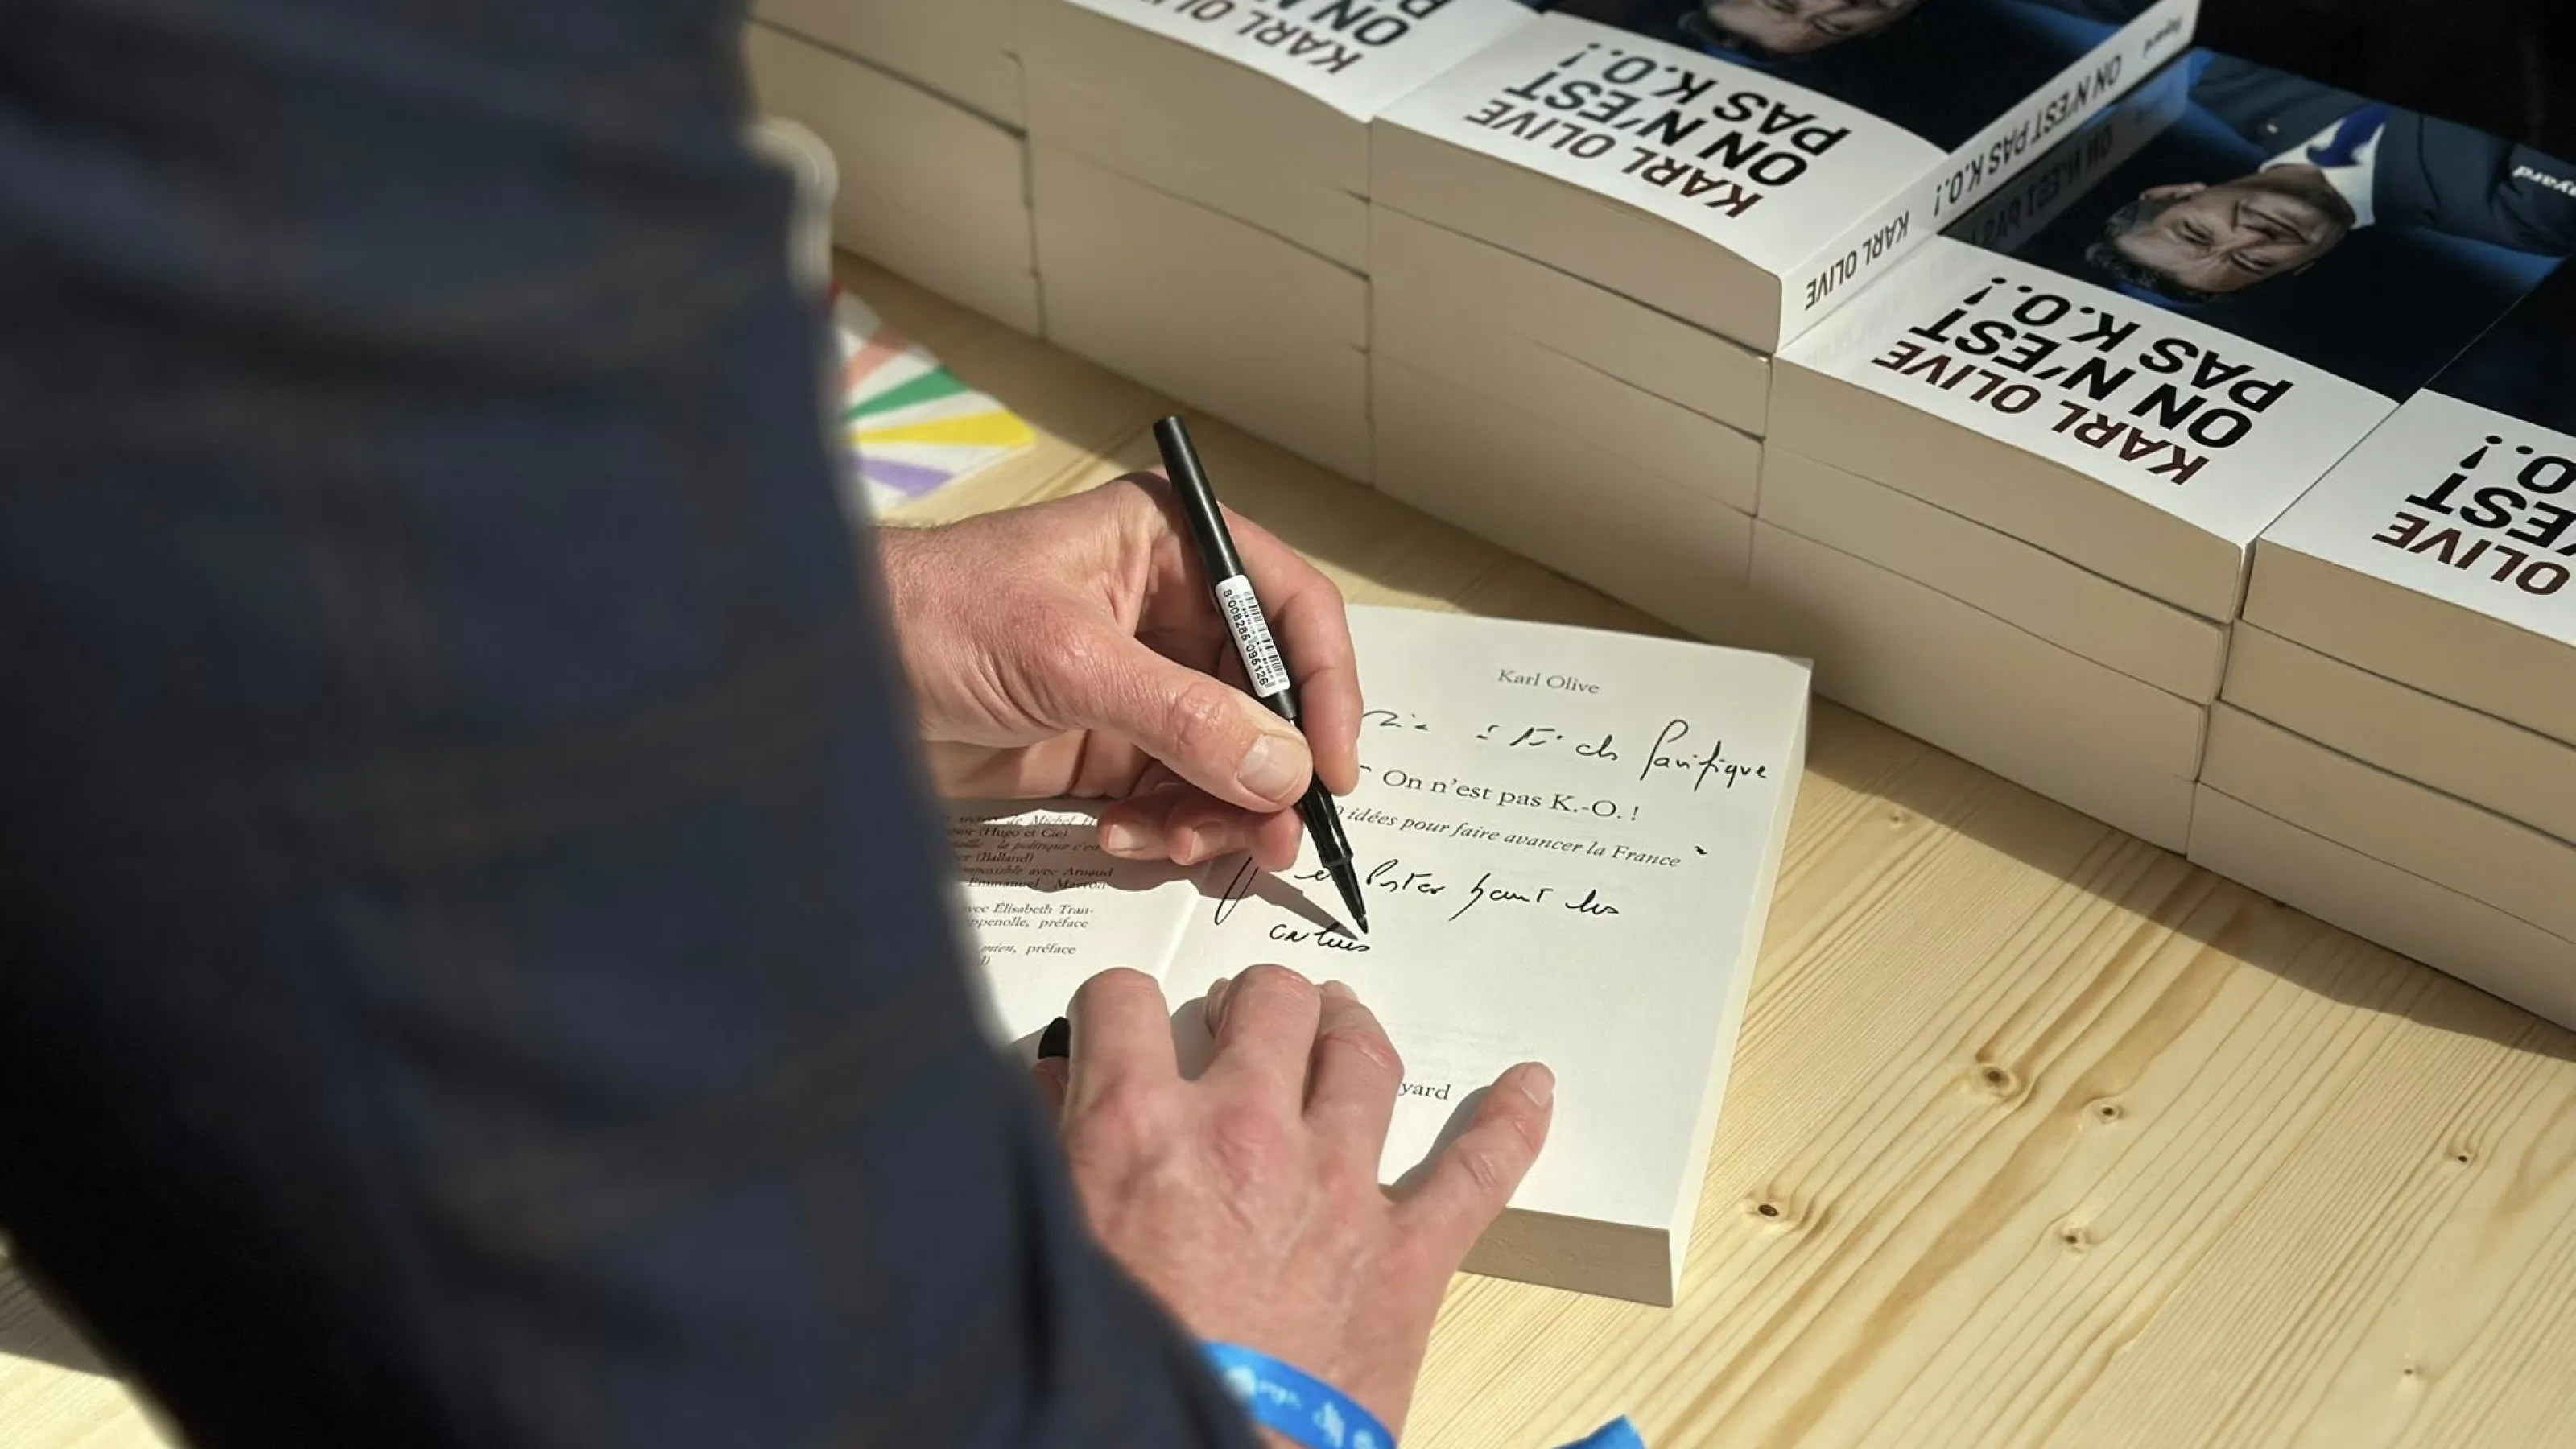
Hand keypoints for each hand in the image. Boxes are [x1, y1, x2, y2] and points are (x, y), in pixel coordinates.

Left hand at [877, 476, 1360, 869]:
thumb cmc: (931, 617)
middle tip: (1271, 840)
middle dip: (1271, 773)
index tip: (1331, 769)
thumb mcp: (1066, 658)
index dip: (1323, 688)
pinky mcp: (1101, 749)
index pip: (1287, 609)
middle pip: (1267, 699)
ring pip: (1226, 761)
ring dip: (1217, 813)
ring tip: (1178, 845)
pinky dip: (1163, 830)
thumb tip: (1283, 770)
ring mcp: (1136, 685)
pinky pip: (1170, 799)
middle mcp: (1165, 612)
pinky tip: (1121, 838)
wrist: (829, 676)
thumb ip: (1181, 717)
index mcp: (1170, 547)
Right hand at [1032, 966, 1553, 1437]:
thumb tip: (1054, 1082)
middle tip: (1240, 1025)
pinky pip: (1477, 1170)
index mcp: (1139, 1128)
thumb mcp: (1044, 1243)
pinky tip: (1530, 1086)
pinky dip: (1510, 1123)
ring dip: (1348, 1028)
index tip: (1121, 1031)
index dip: (1118, 1007)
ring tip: (1337, 1024)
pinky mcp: (1406, 1256)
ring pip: (1361, 1057)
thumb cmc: (1110, 1370)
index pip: (1126, 998)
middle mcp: (1246, 1133)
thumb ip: (1045, 1151)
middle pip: (1270, 1002)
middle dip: (1252, 1002)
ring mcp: (1338, 1189)